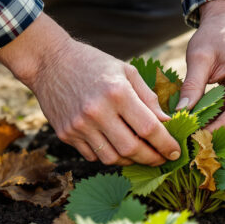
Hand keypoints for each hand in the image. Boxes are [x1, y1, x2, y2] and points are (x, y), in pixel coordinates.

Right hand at [0, 13, 180, 165]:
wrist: (49, 62)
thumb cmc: (93, 64)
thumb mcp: (126, 71)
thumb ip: (148, 98)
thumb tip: (167, 122)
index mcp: (117, 93)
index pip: (149, 128)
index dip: (166, 144)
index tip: (175, 150)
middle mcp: (97, 112)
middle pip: (132, 149)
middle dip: (152, 158)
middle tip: (162, 159)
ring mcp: (79, 126)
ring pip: (112, 158)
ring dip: (131, 161)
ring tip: (140, 154)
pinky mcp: (66, 134)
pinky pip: (93, 156)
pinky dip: (108, 156)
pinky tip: (116, 146)